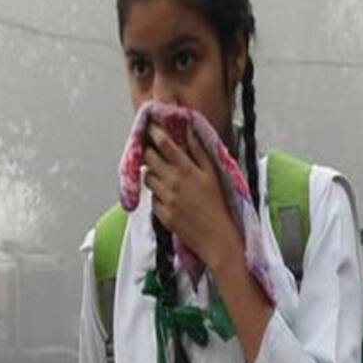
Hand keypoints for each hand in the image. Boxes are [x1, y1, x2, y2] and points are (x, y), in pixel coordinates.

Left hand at [144, 126, 242, 273]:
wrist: (215, 235)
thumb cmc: (215, 203)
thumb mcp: (211, 174)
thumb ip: (198, 151)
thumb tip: (190, 130)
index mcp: (187, 169)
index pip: (164, 145)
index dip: (154, 133)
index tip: (150, 127)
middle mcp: (173, 181)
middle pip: (148, 158)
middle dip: (149, 154)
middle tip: (154, 154)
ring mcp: (164, 197)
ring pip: (147, 177)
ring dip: (152, 175)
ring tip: (166, 180)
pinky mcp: (159, 211)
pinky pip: (151, 197)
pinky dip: (157, 195)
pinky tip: (169, 198)